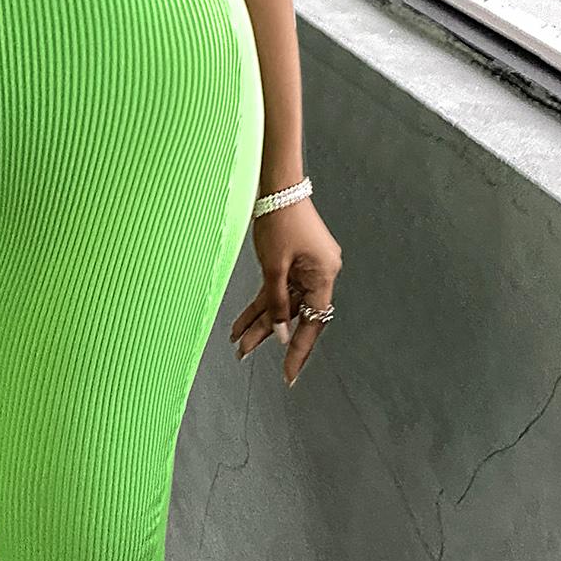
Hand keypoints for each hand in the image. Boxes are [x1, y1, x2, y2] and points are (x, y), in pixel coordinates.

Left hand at [228, 195, 341, 386]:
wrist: (278, 185)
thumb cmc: (279, 220)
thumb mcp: (274, 265)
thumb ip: (276, 301)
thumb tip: (279, 333)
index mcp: (324, 276)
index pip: (313, 323)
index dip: (299, 350)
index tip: (289, 375)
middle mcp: (319, 275)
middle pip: (293, 314)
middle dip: (266, 334)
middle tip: (244, 355)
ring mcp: (307, 269)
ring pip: (281, 303)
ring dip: (259, 321)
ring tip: (237, 342)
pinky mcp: (293, 262)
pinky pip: (276, 289)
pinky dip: (260, 303)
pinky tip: (241, 321)